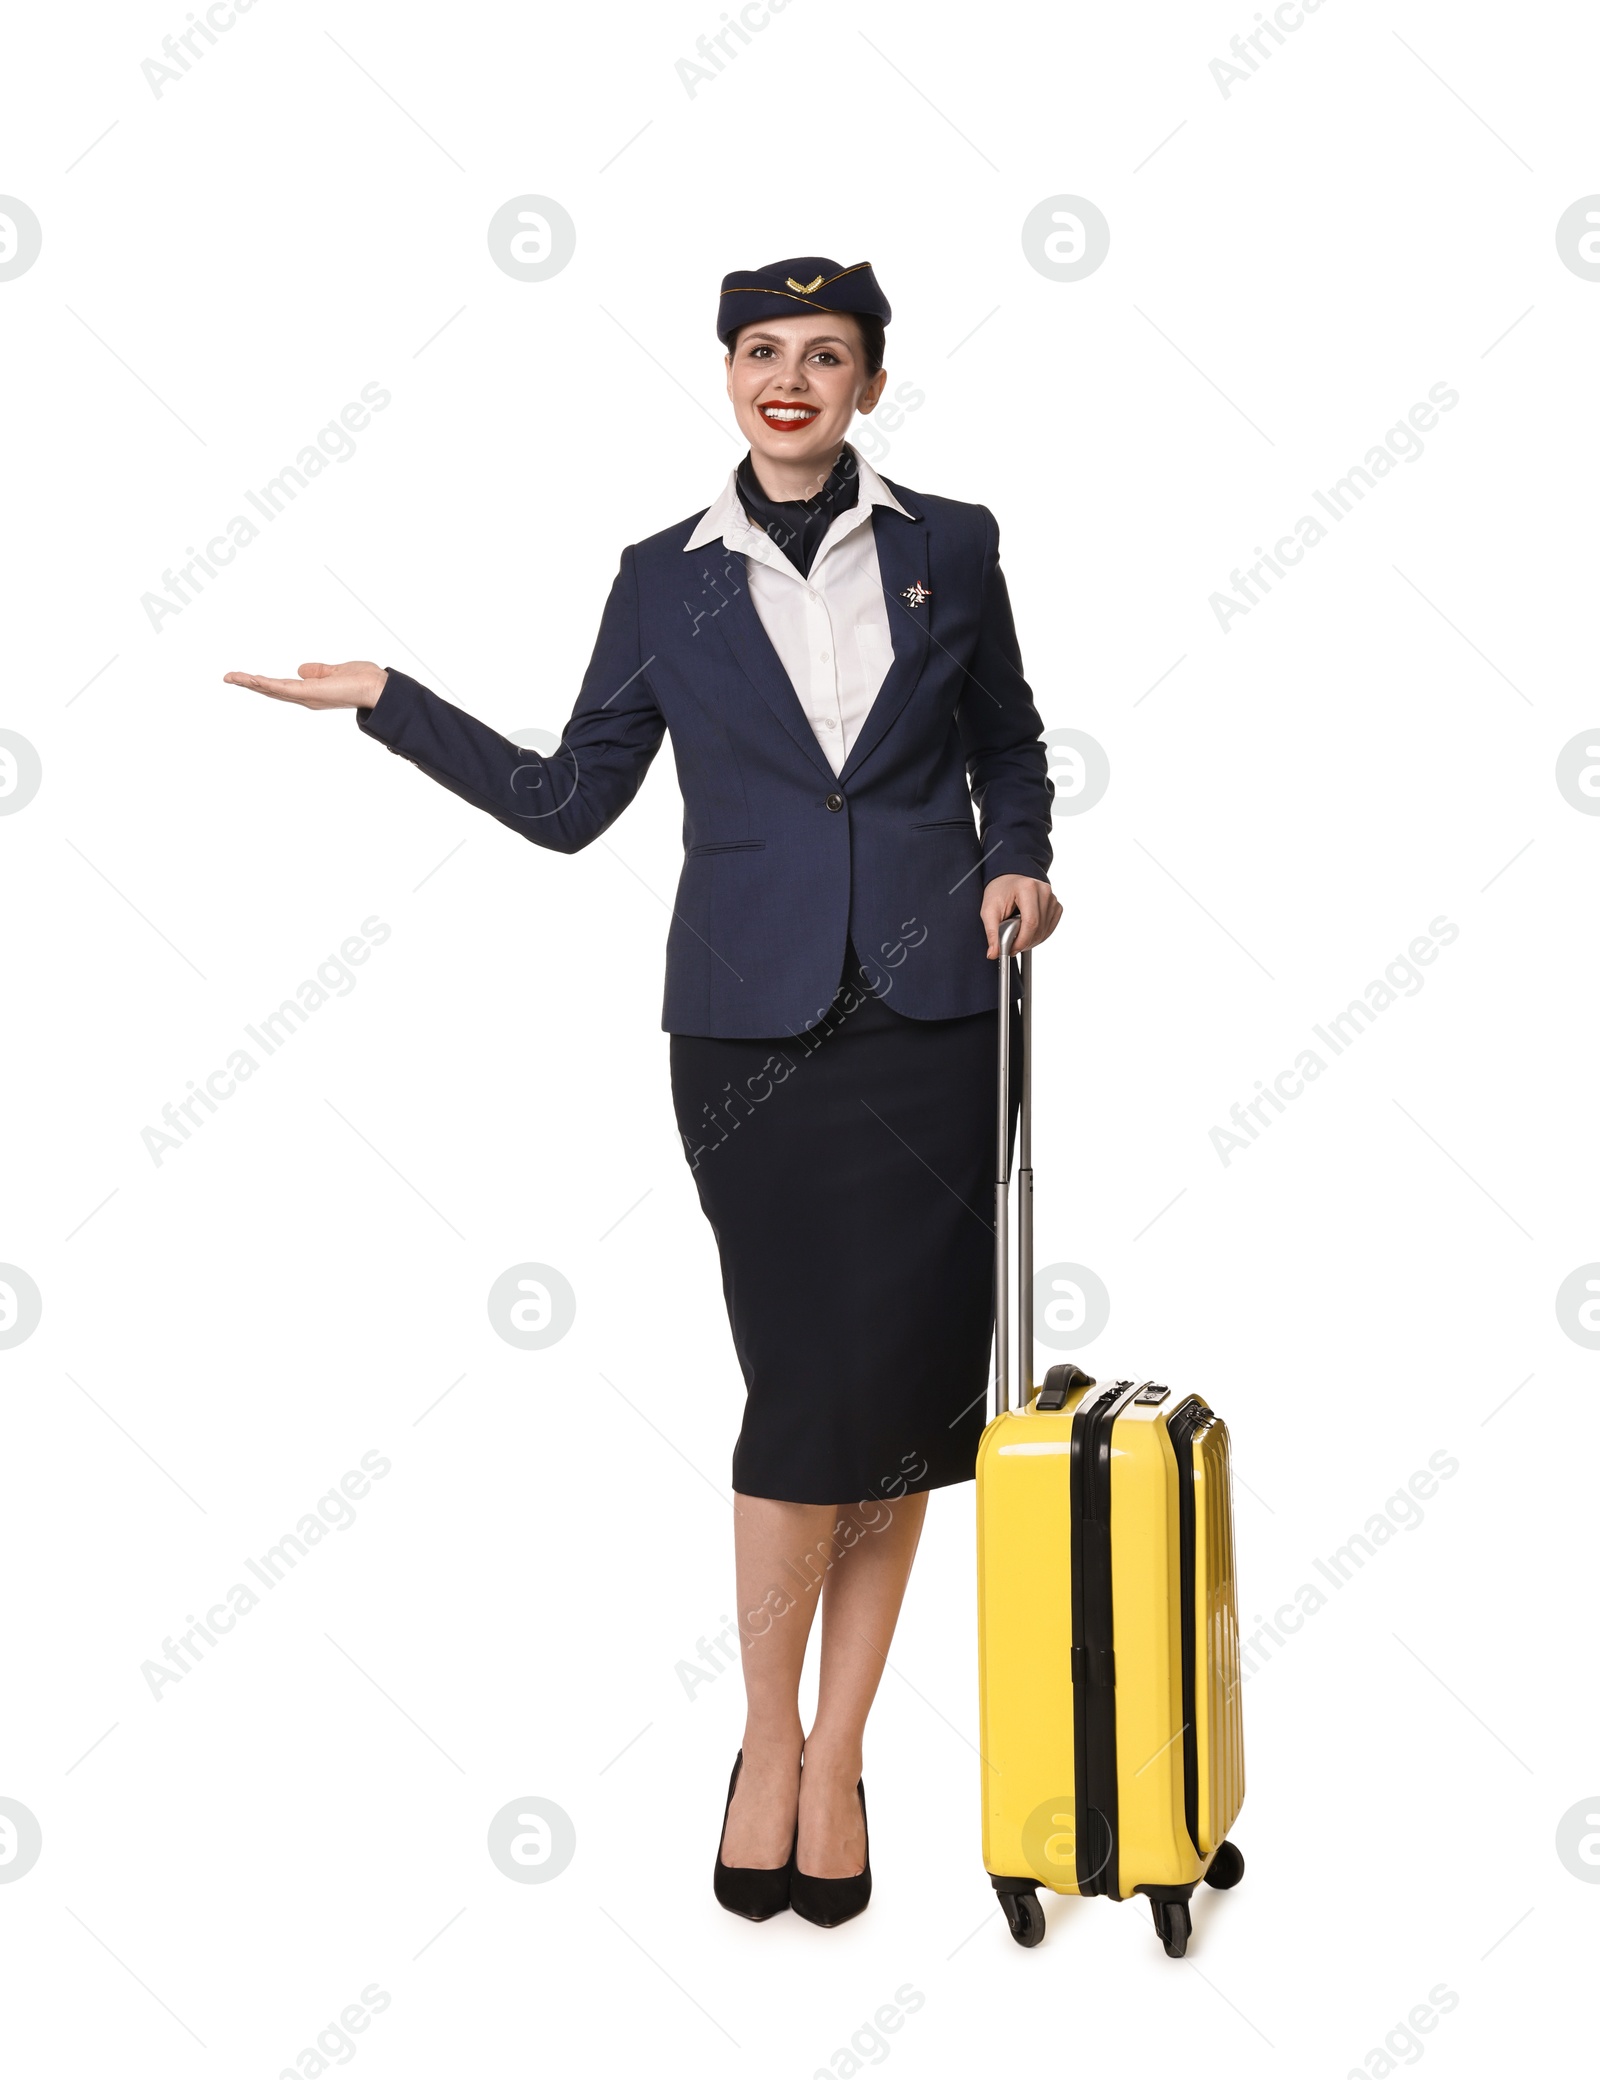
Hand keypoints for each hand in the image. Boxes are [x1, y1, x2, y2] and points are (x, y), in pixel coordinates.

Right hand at [222, 660, 387, 709]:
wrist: (378, 689)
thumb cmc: (363, 681)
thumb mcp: (334, 671)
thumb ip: (318, 671)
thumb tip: (301, 669)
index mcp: (310, 692)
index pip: (281, 686)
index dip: (262, 682)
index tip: (245, 677)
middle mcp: (306, 697)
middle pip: (271, 690)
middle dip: (249, 683)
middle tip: (228, 677)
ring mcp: (307, 696)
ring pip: (272, 689)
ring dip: (251, 683)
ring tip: (231, 677)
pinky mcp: (309, 693)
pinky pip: (282, 688)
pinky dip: (266, 683)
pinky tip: (251, 679)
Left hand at [981, 874, 1061, 957]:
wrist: (1008, 879)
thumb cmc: (998, 891)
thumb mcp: (988, 911)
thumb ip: (991, 933)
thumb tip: (994, 954)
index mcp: (1027, 888)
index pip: (1031, 922)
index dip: (1022, 941)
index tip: (1011, 950)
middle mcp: (1044, 891)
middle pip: (1039, 928)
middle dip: (1025, 942)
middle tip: (1011, 945)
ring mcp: (1052, 898)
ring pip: (1045, 930)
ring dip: (1032, 940)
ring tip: (1017, 936)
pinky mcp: (1056, 905)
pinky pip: (1050, 928)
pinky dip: (1039, 935)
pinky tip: (1028, 932)